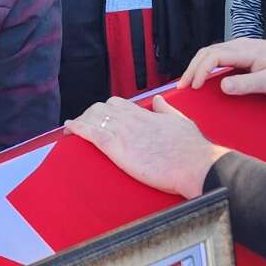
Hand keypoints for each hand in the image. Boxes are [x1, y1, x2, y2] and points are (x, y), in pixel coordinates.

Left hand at [65, 94, 226, 197]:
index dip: (105, 109)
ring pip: (94, 118)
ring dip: (81, 121)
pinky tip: (68, 129)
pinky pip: (92, 133)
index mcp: (146, 114)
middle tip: (85, 125)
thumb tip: (158, 100)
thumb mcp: (181, 121)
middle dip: (90, 114)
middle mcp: (132, 119)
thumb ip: (166, 110)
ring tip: (72, 128)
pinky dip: (77, 129)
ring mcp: (124, 133)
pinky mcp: (119, 148)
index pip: (118, 104)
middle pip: (102, 108)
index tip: (100, 116)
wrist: (196, 165)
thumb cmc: (193, 149)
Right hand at [179, 38, 265, 96]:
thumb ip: (248, 84)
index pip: (214, 56)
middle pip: (207, 52)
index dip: (201, 71)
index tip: (195, 88)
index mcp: (246, 51)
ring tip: (188, 83)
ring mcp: (240, 47)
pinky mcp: (241, 52)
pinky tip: (202, 77)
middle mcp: (240, 45)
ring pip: (210, 52)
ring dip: (196, 66)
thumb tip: (223, 85)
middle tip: (182, 87)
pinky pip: (217, 56)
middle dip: (192, 69)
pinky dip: (204, 65)